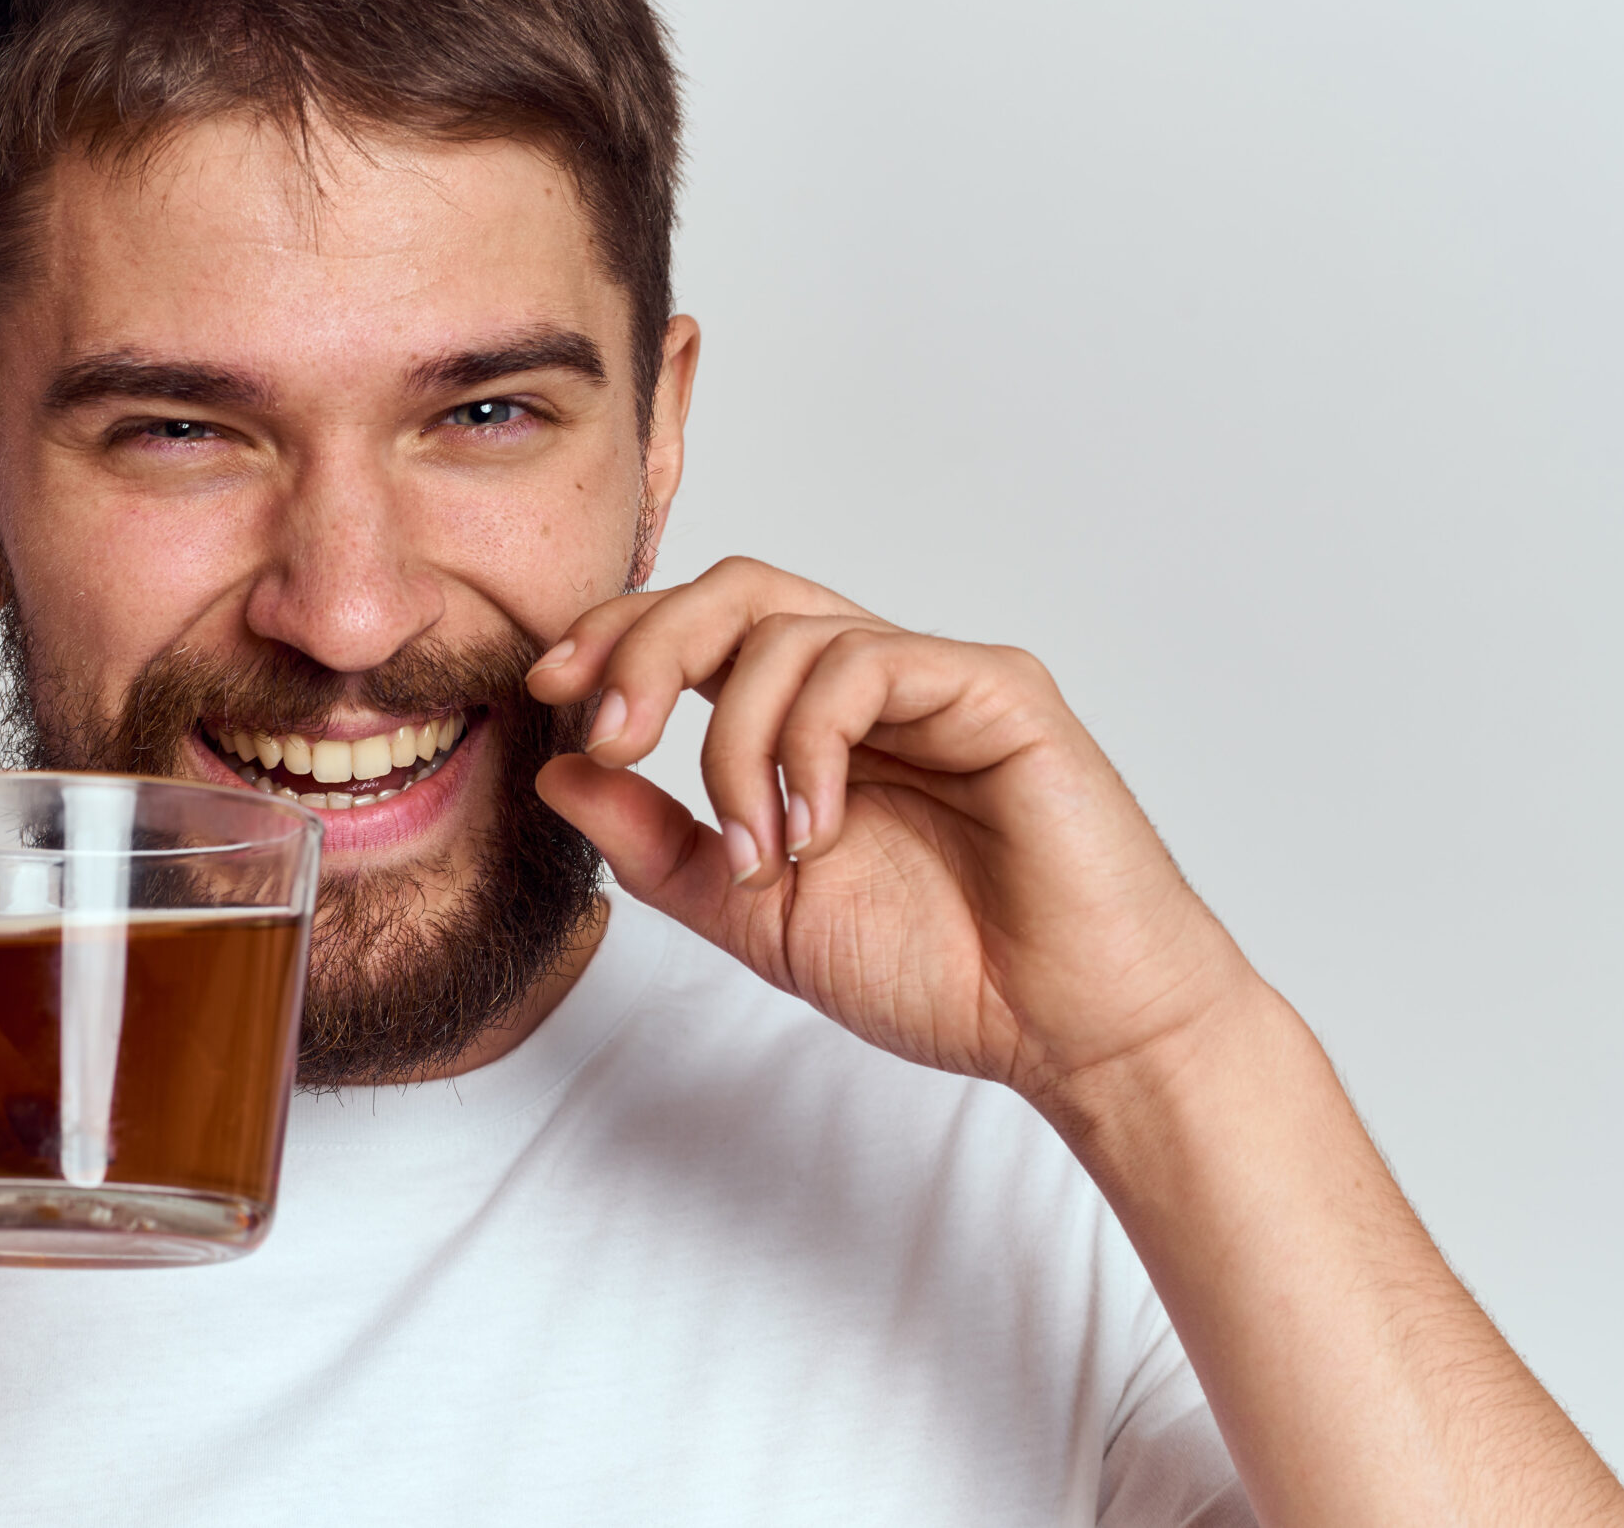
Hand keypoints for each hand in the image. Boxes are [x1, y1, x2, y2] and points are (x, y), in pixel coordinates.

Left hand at [530, 558, 1251, 1105]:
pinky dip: (812, 743)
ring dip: (735, 741)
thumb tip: (557, 772)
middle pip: (734, 592)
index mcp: (816, 724)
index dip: (618, 640)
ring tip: (761, 852)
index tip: (553, 693)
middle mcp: (873, 684)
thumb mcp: (754, 915)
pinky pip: (869, 664)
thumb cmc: (943, 971)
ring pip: (789, 628)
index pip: (703, 631)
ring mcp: (936, 679)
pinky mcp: (996, 691)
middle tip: (609, 732)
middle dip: (646, 647)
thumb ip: (659, 845)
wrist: (1070, 1030)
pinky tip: (820, 829)